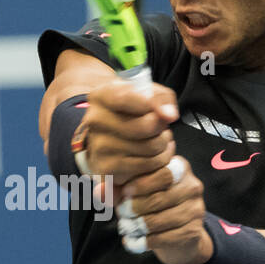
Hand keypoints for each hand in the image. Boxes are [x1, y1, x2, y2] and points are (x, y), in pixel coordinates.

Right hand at [79, 79, 179, 194]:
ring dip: (164, 145)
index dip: (152, 105)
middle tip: (162, 128)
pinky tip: (154, 155)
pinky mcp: (107, 169)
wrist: (108, 139)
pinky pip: (147, 166)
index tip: (166, 113)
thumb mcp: (145, 94)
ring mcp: (99, 147)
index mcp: (101, 96)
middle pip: (147, 125)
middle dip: (163, 128)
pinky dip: (159, 162)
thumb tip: (169, 115)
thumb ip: (161, 98)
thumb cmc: (131, 113)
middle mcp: (96, 121)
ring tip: (159, 141)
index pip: (127, 98)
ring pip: (151, 147)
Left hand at [116, 157, 213, 263]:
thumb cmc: (154, 206)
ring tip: (126, 227)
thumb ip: (119, 189)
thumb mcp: (137, 193)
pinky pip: (163, 238)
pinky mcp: (193, 232)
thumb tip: (99, 191)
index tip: (125, 193)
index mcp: (180, 168)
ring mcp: (196, 210)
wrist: (180, 236)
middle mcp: (192, 186)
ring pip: (160, 220)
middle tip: (121, 213)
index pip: (162, 172)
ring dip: (137, 226)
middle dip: (135, 208)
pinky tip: (132, 241)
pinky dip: (143, 242)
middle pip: (160, 197)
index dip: (141, 184)